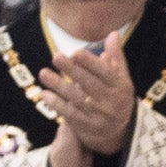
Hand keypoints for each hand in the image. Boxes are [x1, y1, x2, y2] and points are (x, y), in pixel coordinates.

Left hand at [40, 33, 138, 158]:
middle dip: (72, 70)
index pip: (105, 73)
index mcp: (119, 87)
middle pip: (89, 84)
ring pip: (77, 99)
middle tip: (56, 56)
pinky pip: (70, 115)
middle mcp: (110, 101)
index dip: (90, 63)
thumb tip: (113, 33)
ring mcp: (99, 116)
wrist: (121, 133)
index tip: (76, 52)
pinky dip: (57, 105)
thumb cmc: (117, 98)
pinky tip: (45, 94)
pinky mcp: (87, 127)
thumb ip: (116, 57)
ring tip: (44, 73)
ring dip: (59, 86)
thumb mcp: (121, 79)